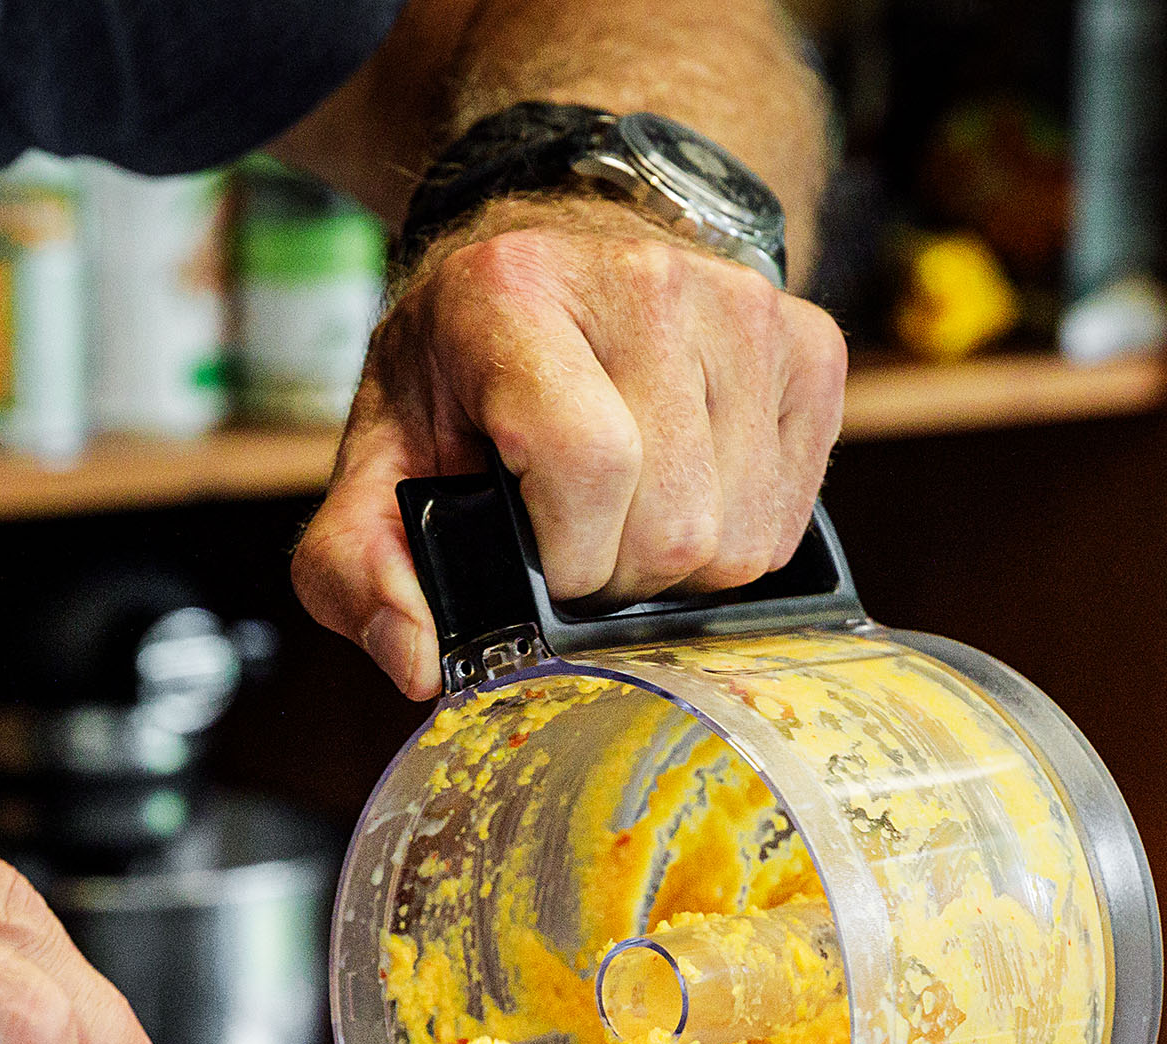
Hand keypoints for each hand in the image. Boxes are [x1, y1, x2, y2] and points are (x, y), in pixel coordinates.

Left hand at [292, 195, 846, 699]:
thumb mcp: (380, 455)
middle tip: (579, 543)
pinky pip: (788, 518)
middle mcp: (644, 282)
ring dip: (681, 567)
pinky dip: (737, 538)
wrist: (559, 258)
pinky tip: (688, 491)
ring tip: (629, 517)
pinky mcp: (809, 345)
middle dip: (620, 576)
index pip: (590, 463)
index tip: (540, 558)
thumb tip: (416, 662)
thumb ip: (357, 565)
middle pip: (675, 523)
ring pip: (740, 536)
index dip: (568, 555)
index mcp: (514, 297)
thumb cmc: (467, 374)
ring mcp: (742, 308)